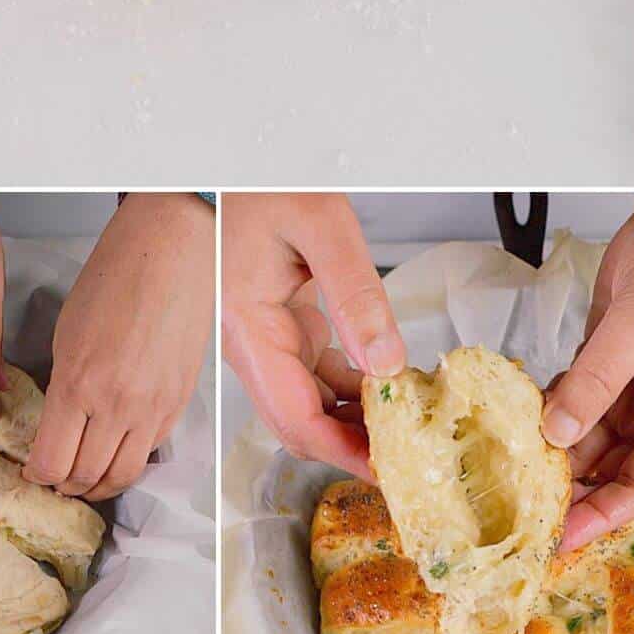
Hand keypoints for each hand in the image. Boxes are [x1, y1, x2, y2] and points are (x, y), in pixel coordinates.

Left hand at [23, 193, 213, 501]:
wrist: (170, 254)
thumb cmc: (115, 279)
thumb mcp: (67, 335)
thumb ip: (63, 388)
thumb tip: (60, 425)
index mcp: (78, 386)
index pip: (52, 461)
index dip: (37, 475)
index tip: (31, 472)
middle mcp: (117, 406)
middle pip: (85, 476)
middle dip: (64, 485)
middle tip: (54, 481)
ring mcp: (153, 408)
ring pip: (123, 475)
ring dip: (99, 486)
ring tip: (85, 481)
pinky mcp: (179, 402)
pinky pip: (151, 449)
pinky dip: (130, 460)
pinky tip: (118, 453)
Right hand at [222, 193, 405, 477]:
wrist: (223, 166)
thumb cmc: (257, 182)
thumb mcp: (320, 224)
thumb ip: (355, 293)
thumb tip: (385, 361)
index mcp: (247, 328)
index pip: (295, 419)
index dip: (343, 452)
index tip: (390, 467)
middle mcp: (250, 343)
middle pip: (300, 422)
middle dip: (353, 445)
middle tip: (409, 456)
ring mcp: (263, 336)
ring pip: (310, 401)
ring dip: (355, 418)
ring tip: (409, 421)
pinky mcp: (278, 323)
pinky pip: (315, 371)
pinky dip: (351, 383)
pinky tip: (386, 381)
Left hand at [542, 192, 633, 552]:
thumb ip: (597, 379)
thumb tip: (557, 433)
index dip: (604, 514)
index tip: (561, 539)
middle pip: (612, 467)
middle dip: (571, 490)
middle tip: (518, 513)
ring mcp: (630, 385)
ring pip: (586, 436)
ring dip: (551, 450)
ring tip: (505, 471)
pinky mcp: (603, 361)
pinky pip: (572, 400)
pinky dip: (546, 409)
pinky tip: (513, 417)